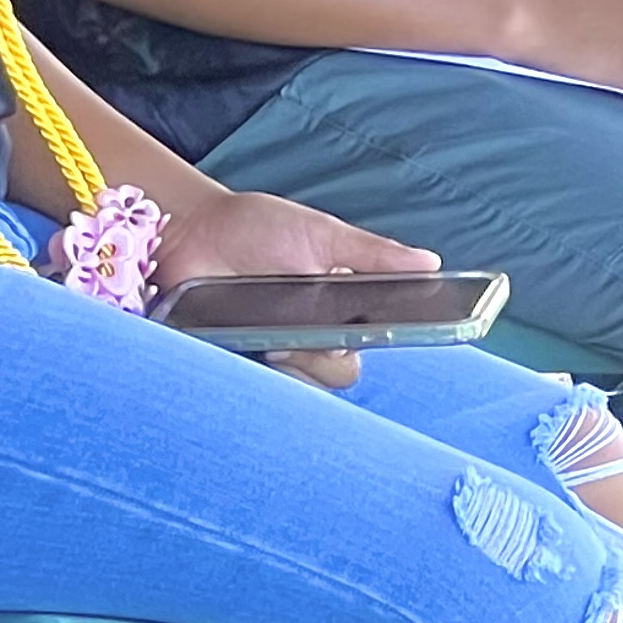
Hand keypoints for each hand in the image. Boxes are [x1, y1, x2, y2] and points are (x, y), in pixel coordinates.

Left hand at [154, 182, 435, 389]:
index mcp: (336, 310)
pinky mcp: (232, 369)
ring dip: (293, 361)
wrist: (191, 228)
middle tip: (310, 321)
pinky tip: (252, 350)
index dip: (386, 339)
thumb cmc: (257, 227)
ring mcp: (269, 358)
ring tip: (274, 332)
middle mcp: (307, 340)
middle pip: (341, 371)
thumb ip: (374, 254)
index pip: (373, 341)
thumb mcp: (321, 234)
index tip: (390, 326)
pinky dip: (255, 377)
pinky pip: (253, 395)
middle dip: (329, 349)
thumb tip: (432, 262)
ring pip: (301, 389)